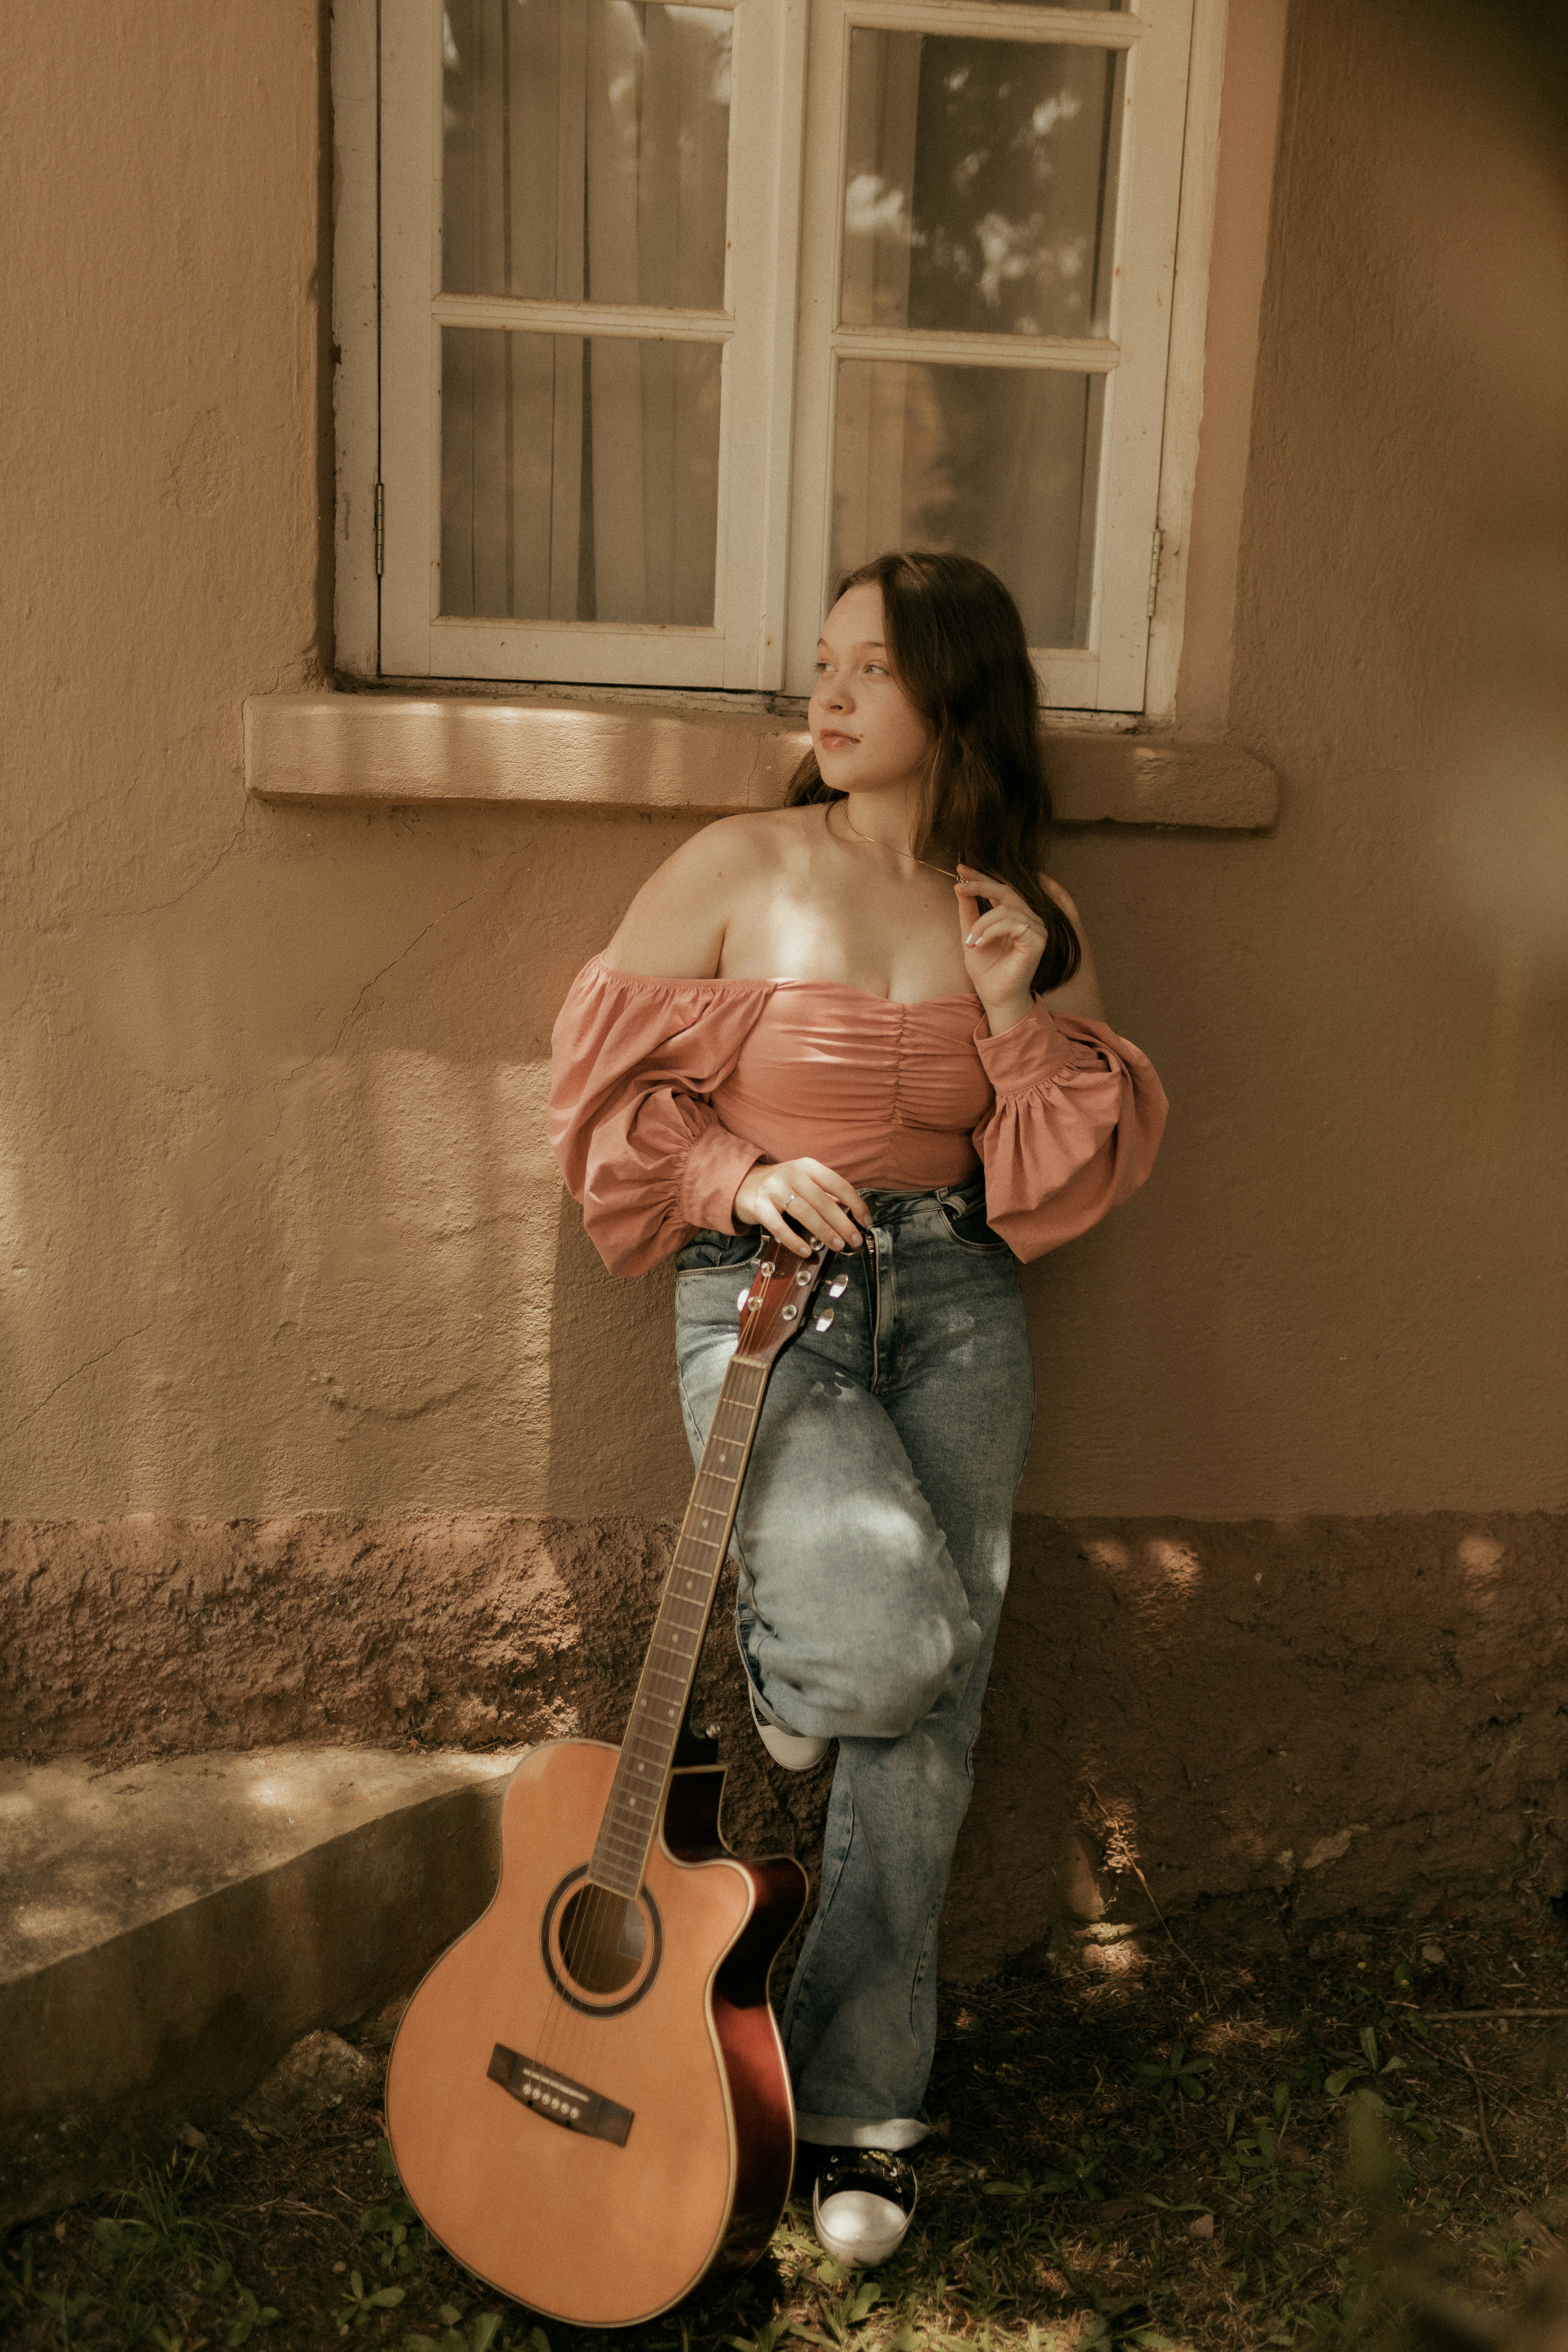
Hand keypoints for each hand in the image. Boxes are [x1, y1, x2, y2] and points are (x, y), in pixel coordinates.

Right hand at [732, 1157, 869, 1258]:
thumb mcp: (805, 1182)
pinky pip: (778, 1226)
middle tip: (854, 1240)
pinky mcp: (758, 1205)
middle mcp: (792, 1174)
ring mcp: (774, 1189)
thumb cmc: (782, 1187)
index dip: (856, 1203)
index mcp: (808, 1167)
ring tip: (837, 1246)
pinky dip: (794, 1240)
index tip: (866, 1221)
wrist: (743, 1184)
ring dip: (824, 1231)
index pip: (838, 1184)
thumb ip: (826, 1195)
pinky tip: (806, 1250)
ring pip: (804, 1212)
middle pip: (823, 1201)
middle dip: (843, 1223)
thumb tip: (852, 1214)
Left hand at [955, 864, 1045, 1031]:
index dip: (980, 877)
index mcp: (1014, 916)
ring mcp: (1037, 928)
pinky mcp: (1038, 940)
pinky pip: (1012, 923)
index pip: (999, 890)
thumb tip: (960, 886)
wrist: (995, 997)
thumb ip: (968, 911)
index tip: (960, 868)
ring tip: (969, 942)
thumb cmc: (986, 970)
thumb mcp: (971, 935)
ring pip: (1006, 909)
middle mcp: (1029, 918)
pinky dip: (991, 932)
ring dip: (982, 924)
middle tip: (959, 886)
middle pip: (1006, 891)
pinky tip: (979, 945)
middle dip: (980, 885)